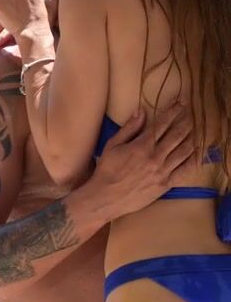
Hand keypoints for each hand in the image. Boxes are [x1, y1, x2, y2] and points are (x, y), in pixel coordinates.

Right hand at [86, 103, 194, 219]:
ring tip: (195, 131)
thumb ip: (129, 129)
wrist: (107, 197)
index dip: (173, 112)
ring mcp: (163, 171)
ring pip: (185, 151)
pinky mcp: (167, 184)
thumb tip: (141, 112)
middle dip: (186, 122)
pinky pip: (186, 170)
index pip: (162, 124)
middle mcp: (156, 157)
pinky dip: (193, 160)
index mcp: (142, 145)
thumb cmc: (107, 170)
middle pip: (178, 135)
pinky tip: (196, 153)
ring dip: (192, 138)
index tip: (180, 104)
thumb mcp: (112, 146)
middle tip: (192, 114)